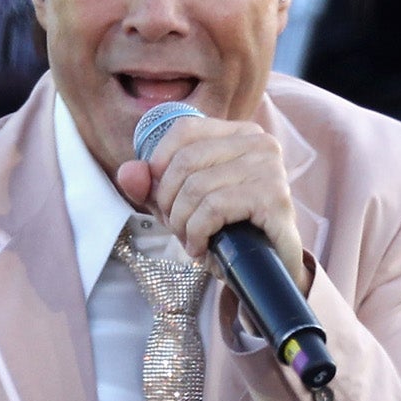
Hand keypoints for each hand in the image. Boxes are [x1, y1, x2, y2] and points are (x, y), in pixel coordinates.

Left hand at [114, 116, 307, 292]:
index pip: (184, 129)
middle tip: (177, 228)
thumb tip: (127, 172)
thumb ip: (151, 187)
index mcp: (240, 134)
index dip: (160, 164)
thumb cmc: (228, 230)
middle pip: (186, 161)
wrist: (268, 271)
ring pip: (196, 187)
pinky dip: (197, 233)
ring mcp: (270, 169)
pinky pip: (214, 208)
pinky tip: (202, 249)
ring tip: (191, 241)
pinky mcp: (274, 198)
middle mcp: (260, 143)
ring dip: (182, 223)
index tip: (161, 197)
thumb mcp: (183, 204)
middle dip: (169, 202)